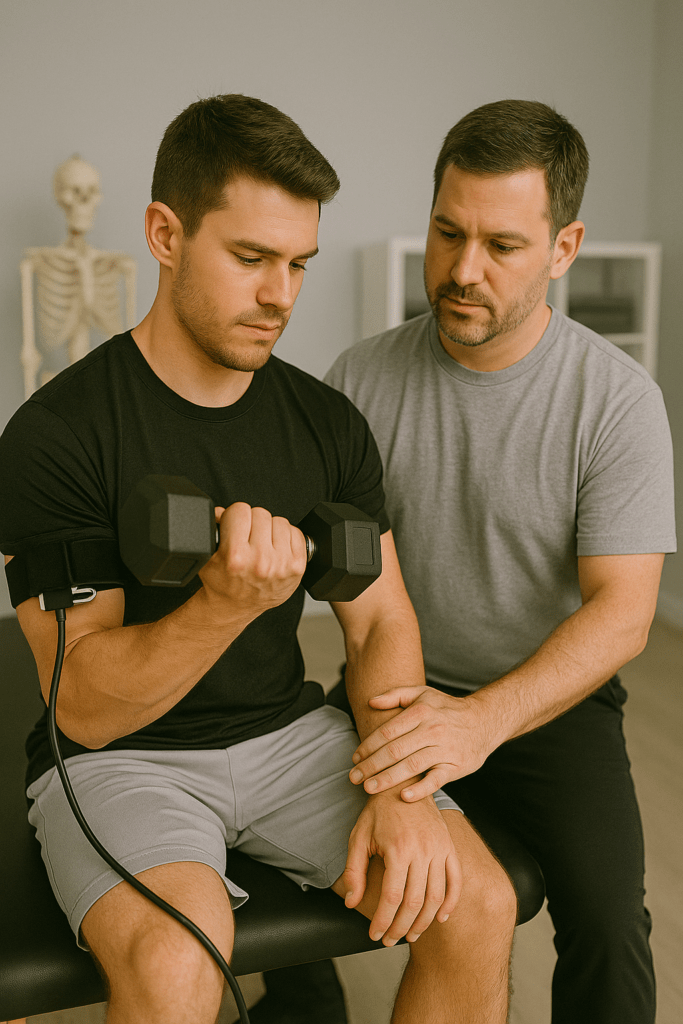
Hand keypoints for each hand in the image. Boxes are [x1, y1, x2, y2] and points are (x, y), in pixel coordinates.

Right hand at [199, 503, 306, 620]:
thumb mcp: (209, 556)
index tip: (234, 525)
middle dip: (252, 522)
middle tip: (247, 537)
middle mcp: (260, 561)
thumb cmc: (222, 583)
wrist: (235, 607)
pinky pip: (296, 534)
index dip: (235, 516)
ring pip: (280, 521)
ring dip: (271, 529)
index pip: (240, 510)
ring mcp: (281, 565)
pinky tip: (276, 548)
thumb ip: (213, 528)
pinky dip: (287, 537)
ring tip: (262, 543)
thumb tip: (223, 510)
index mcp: (235, 556)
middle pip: (261, 513)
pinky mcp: (297, 567)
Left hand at [341, 789, 461, 945]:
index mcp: (398, 848)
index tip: (375, 935)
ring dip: (424, 921)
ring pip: (436, 896)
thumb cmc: (377, 812)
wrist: (403, 783)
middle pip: (414, 902)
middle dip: (401, 927)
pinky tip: (439, 918)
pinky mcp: (449, 846)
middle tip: (390, 940)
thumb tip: (350, 903)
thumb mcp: (359, 837)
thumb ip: (354, 870)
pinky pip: (455, 881)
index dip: (383, 921)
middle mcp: (423, 850)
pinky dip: (450, 903)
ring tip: (410, 934)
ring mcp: (440, 848)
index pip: (392, 897)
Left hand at [349, 686, 495, 800]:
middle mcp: (432, 730)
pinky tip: (404, 796)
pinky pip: (436, 780)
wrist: (484, 721)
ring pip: (411, 766)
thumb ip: (395, 695)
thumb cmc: (447, 708)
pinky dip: (421, 789)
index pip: (387, 732)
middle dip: (371, 765)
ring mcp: (444, 749)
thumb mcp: (423, 694)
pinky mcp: (455, 766)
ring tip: (368, 788)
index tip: (355, 758)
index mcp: (421, 712)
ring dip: (387, 779)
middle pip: (395, 750)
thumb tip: (370, 701)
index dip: (368, 746)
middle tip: (353, 777)